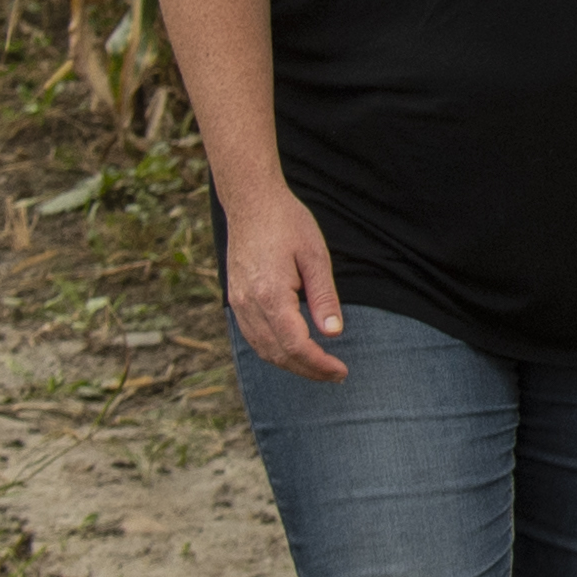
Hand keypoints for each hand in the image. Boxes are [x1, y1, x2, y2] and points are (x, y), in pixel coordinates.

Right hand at [221, 181, 346, 378]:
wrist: (250, 202)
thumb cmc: (287, 223)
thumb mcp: (315, 255)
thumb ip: (324, 297)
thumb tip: (334, 333)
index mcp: (270, 294)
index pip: (295, 345)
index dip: (319, 364)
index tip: (341, 371)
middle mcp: (248, 304)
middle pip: (278, 354)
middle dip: (308, 370)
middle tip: (336, 375)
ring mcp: (237, 303)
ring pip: (262, 350)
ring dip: (291, 364)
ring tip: (319, 368)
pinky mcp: (235, 299)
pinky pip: (253, 336)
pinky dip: (274, 351)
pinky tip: (294, 351)